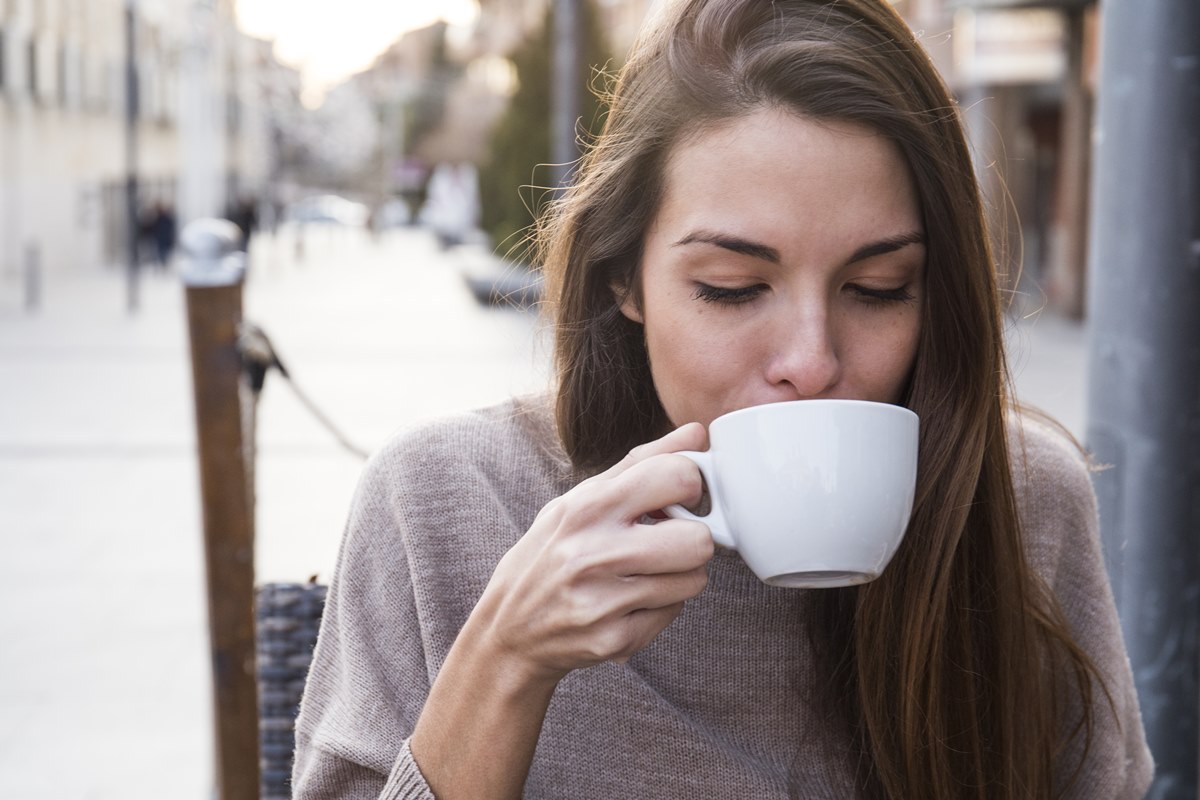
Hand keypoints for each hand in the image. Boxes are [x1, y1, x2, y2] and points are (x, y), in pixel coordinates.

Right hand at [471, 422, 713, 683]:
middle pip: (698, 541)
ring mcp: (603, 601)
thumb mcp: (582, 497)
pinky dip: (660, 607)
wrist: (510, 627)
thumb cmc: (551, 552)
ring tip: (645, 572)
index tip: (678, 498)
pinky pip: (674, 613)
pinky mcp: (613, 639)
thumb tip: (697, 433)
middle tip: (668, 541)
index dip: (690, 486)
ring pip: (694, 580)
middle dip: (692, 540)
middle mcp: (594, 553)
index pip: (679, 477)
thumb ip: (642, 462)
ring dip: (679, 575)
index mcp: (588, 507)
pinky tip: (629, 601)